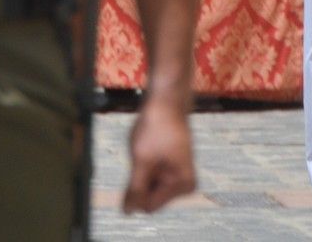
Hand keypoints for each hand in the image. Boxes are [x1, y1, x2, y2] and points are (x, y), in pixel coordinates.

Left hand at [123, 92, 196, 213]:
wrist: (166, 97)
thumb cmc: (156, 126)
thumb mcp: (142, 160)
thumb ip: (135, 189)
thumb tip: (128, 213)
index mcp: (183, 185)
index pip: (149, 205)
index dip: (136, 190)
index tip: (137, 166)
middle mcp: (183, 183)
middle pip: (149, 196)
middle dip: (139, 178)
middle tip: (142, 153)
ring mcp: (177, 174)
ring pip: (148, 184)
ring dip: (140, 169)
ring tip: (145, 147)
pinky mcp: (170, 165)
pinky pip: (150, 173)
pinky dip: (143, 163)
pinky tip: (147, 145)